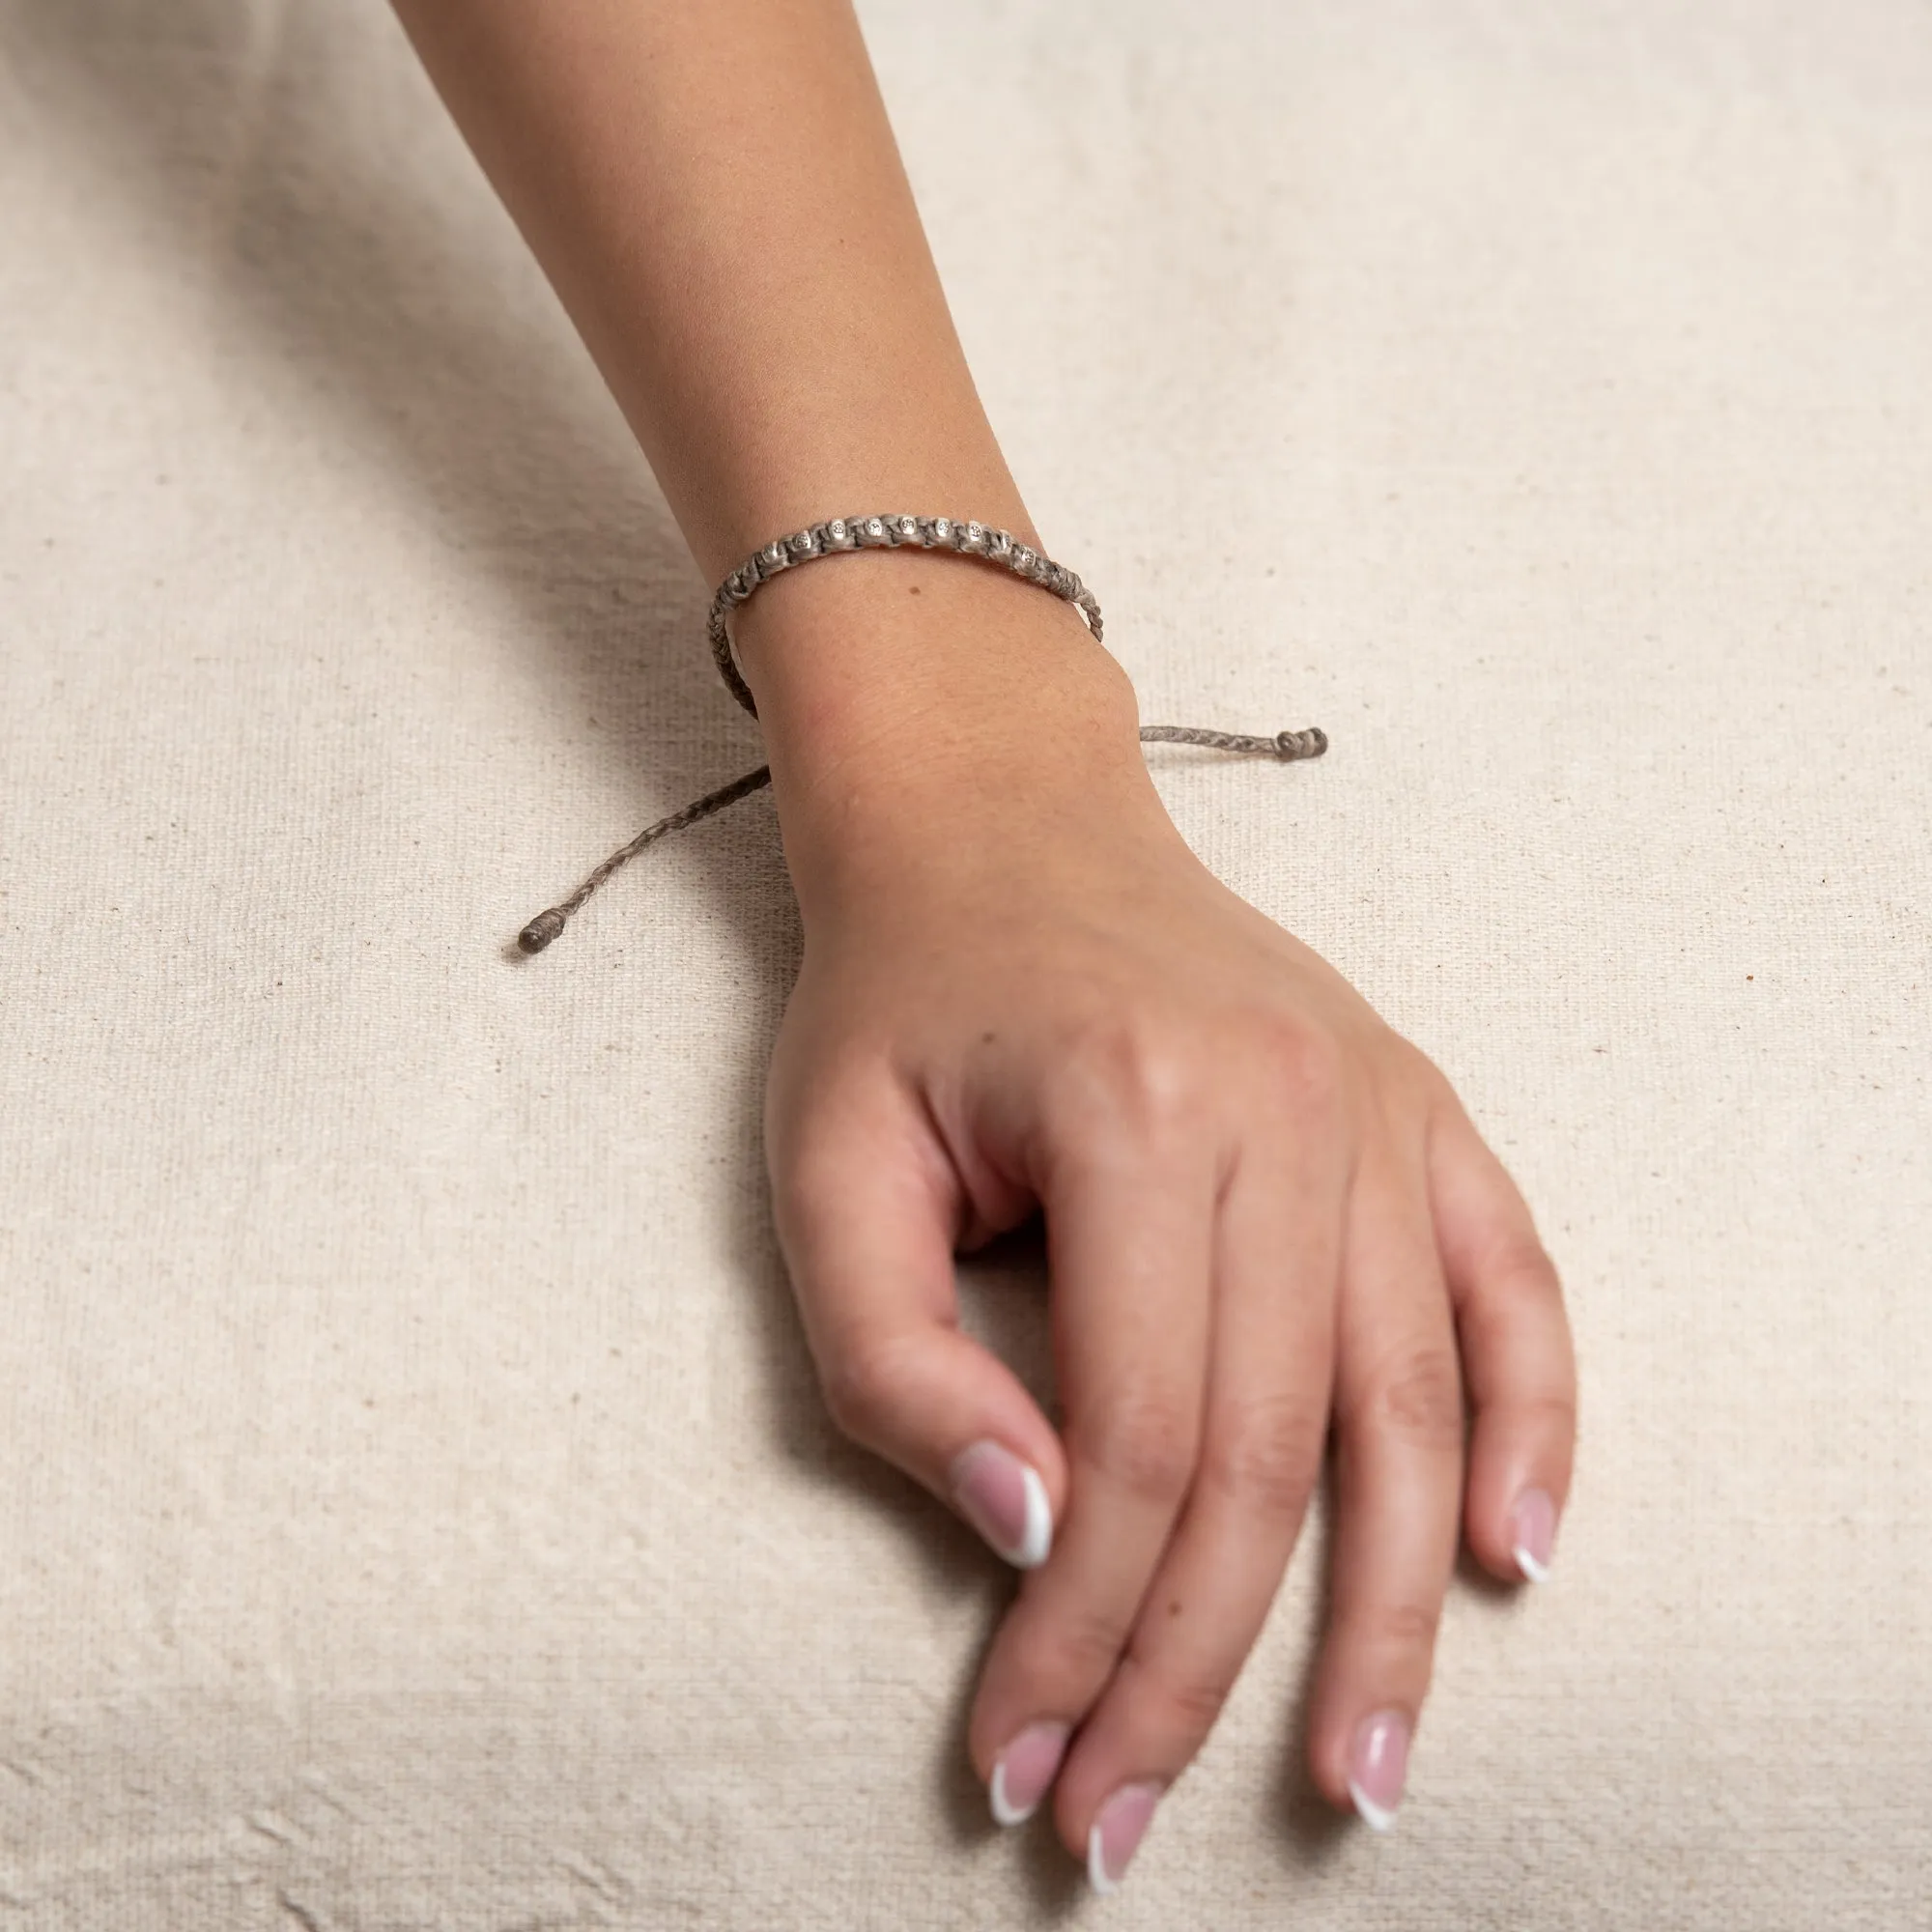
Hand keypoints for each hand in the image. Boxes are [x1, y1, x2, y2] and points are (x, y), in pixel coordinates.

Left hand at [746, 570, 1576, 1888]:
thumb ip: (895, 1359)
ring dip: (1387, 1607)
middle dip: (1197, 1664)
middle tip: (1127, 1814)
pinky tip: (1510, 1548)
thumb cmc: (899, 995)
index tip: (1025, 1752)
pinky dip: (1528, 1418)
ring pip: (1407, 1402)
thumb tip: (1029, 1526)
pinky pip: (1509, 1277)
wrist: (997, 822)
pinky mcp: (1411, 1101)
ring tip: (1359, 1765)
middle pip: (1272, 1453)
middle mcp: (1289, 1106)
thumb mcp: (826, 1166)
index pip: (1139, 1444)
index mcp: (1138, 1112)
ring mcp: (1372, 1101)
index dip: (1083, 1628)